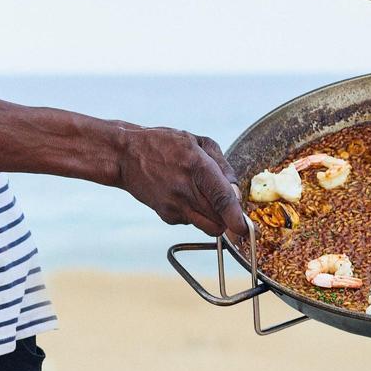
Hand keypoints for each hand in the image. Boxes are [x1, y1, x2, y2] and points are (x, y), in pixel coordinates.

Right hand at [115, 127, 246, 235]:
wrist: (126, 156)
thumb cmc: (165, 144)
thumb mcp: (199, 142)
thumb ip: (223, 165)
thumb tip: (236, 191)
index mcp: (197, 166)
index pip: (221, 199)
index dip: (235, 217)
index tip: (245, 228)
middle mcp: (186, 190)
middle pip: (219, 220)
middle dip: (230, 218)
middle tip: (230, 205)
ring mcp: (174, 206)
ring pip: (208, 227)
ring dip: (216, 219)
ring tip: (206, 197)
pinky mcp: (167, 216)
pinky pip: (194, 222)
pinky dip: (197, 214)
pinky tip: (186, 196)